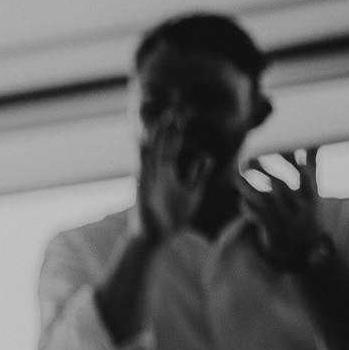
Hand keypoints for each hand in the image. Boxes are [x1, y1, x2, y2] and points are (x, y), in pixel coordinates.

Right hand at [134, 114, 209, 241]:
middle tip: (173, 112)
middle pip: (161, 147)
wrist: (157, 237)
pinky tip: (144, 146)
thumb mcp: (192, 192)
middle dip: (167, 131)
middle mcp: (155, 173)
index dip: (175, 132)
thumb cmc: (172, 216)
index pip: (170, 147)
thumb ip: (198, 174)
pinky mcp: (142, 192)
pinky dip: (143, 159)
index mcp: (166, 173)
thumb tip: (206, 154)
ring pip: (151, 156)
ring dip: (156, 141)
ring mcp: (148, 181)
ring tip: (161, 123)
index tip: (181, 116)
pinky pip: (142, 173)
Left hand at [241, 148, 329, 271]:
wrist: (308, 249)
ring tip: (237, 177)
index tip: (280, 146)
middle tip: (248, 159)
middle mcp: (301, 208)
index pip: (305, 175)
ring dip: (249, 188)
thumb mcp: (314, 191)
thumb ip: (313, 167)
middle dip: (264, 171)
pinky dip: (248, 208)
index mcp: (312, 196)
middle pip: (280, 186)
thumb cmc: (307, 212)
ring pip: (264, 202)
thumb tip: (315, 142)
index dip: (293, 161)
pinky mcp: (273, 232)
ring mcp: (287, 221)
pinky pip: (258, 217)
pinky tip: (242, 200)